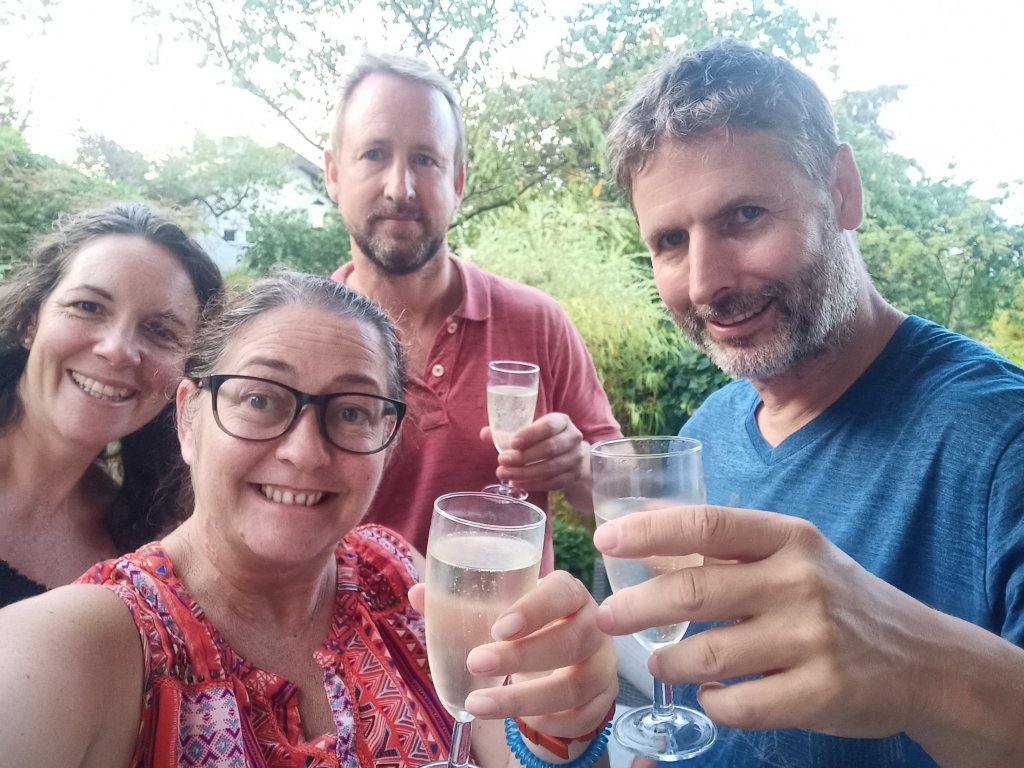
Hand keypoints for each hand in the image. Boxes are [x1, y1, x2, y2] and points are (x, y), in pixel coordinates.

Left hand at [411, 570, 617, 735]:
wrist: (564, 664)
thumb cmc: (527, 630)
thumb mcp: (499, 613)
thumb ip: (459, 603)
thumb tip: (417, 594)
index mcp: (568, 593)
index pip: (562, 592)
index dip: (535, 609)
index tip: (500, 627)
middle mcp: (593, 625)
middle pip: (572, 639)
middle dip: (521, 656)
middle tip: (474, 663)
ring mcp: (603, 664)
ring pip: (574, 685)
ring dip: (523, 699)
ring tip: (478, 703)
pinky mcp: (605, 699)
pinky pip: (581, 717)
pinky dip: (547, 722)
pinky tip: (518, 722)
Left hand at [480, 413, 588, 498]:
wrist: (569, 455)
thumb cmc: (543, 439)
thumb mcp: (530, 431)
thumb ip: (507, 432)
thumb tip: (485, 433)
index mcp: (562, 421)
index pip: (549, 426)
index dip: (531, 434)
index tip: (513, 444)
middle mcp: (573, 438)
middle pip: (550, 448)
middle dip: (524, 457)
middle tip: (502, 461)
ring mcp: (575, 459)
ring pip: (551, 468)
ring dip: (525, 473)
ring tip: (505, 474)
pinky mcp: (573, 477)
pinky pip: (553, 482)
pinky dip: (533, 484)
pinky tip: (517, 483)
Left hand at [593, 504, 943, 739]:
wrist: (922, 658)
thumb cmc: (838, 598)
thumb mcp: (795, 553)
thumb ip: (730, 543)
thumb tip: (644, 523)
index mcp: (789, 537)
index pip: (706, 525)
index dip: (648, 533)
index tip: (604, 542)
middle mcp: (800, 581)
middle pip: (694, 591)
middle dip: (636, 606)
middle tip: (606, 616)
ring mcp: (813, 638)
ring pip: (707, 655)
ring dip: (668, 661)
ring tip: (657, 660)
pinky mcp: (821, 692)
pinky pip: (738, 704)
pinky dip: (712, 702)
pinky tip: (711, 694)